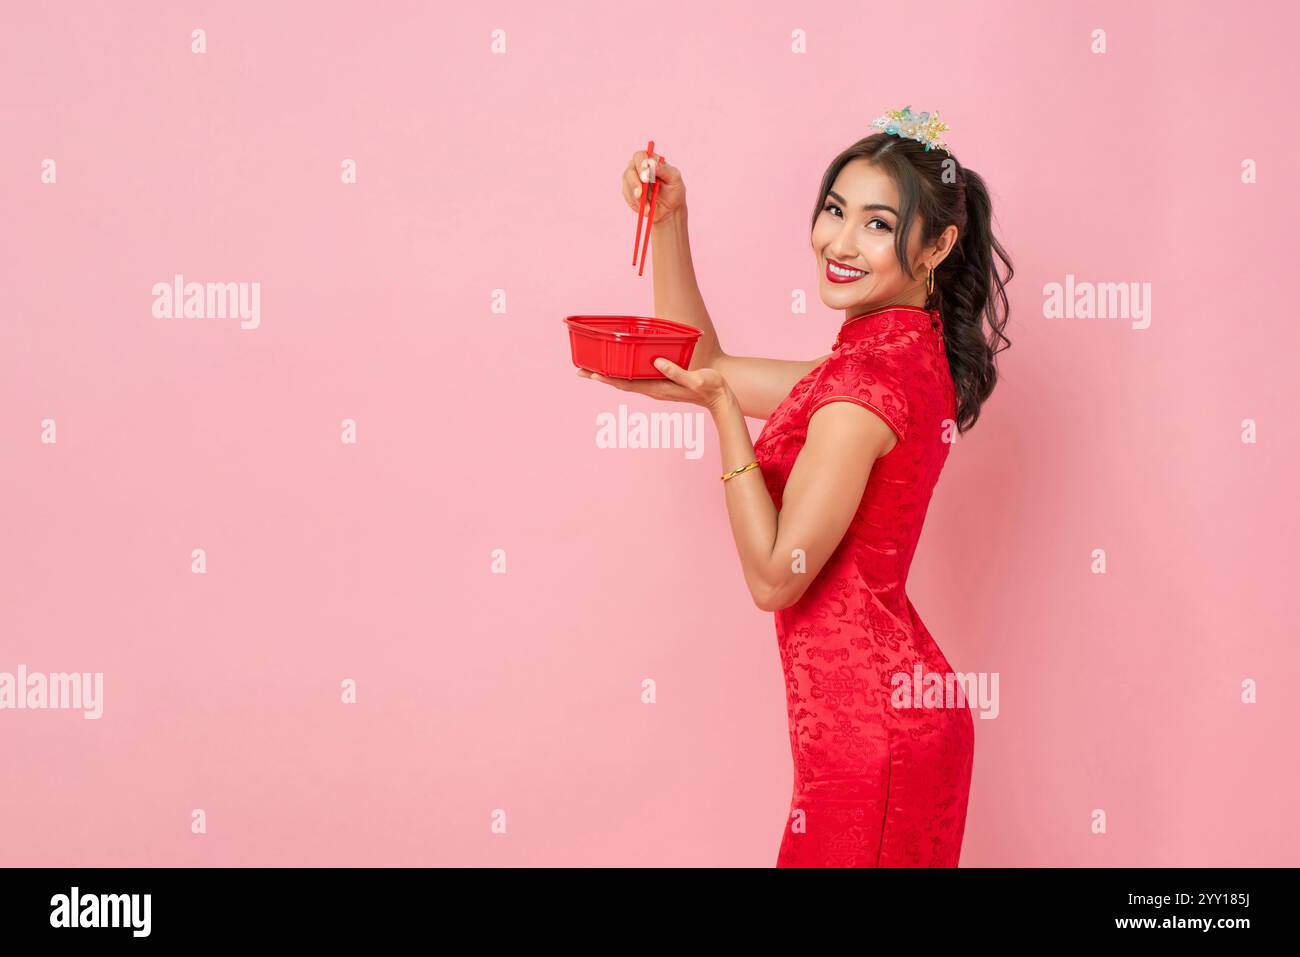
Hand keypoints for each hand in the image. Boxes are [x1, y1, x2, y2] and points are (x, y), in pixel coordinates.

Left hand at [577, 357, 731, 411]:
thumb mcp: (696, 379)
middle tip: (580, 371)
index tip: (590, 374)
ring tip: (592, 370)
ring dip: (609, 376)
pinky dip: (623, 373)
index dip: (606, 378)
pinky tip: (619, 369)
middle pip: (620, 383)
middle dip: (600, 377)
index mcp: (658, 388)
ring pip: (627, 381)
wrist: (721, 399)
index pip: (626, 383)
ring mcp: (656, 387)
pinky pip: (637, 378)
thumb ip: (677, 372)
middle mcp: (653, 389)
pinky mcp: (661, 384)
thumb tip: (657, 362)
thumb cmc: (711, 387)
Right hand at [621, 150, 685, 223]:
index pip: (640, 156)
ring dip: (637, 197)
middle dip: (635, 182)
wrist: (670, 210)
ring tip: (648, 207)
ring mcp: (632, 180)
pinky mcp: (628, 193)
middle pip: (630, 170)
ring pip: (627, 184)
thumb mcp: (675, 178)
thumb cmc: (674, 191)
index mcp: (650, 161)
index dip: (640, 165)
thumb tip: (651, 165)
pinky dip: (637, 204)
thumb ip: (664, 170)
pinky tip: (646, 208)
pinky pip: (628, 197)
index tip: (645, 175)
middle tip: (641, 193)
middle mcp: (639, 168)